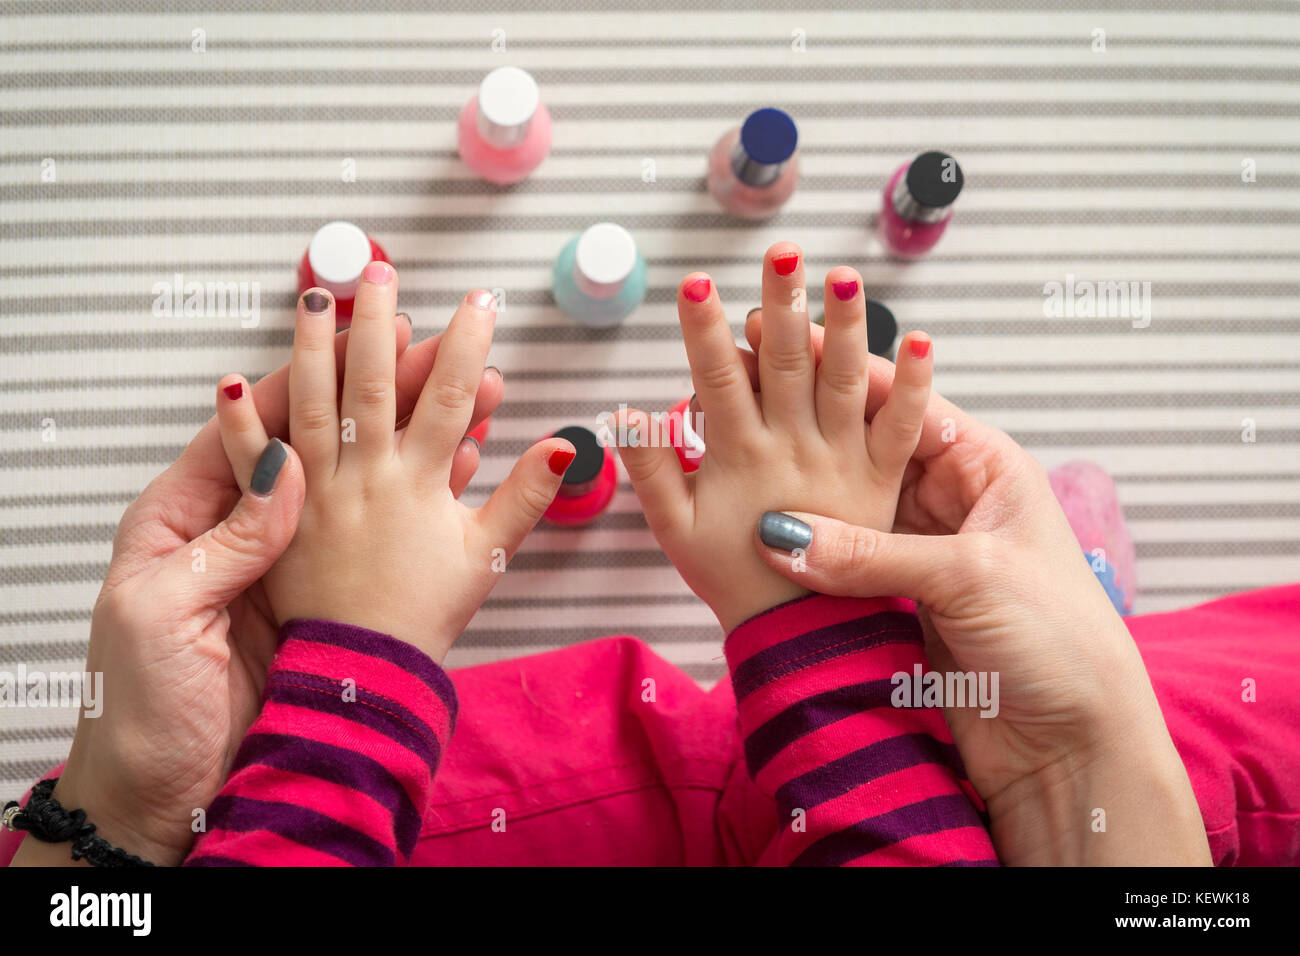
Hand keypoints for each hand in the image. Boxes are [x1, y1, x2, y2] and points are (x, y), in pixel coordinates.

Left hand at [13, 307, 501, 866]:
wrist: (165, 795)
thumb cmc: (140, 706)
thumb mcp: (161, 612)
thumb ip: (225, 540)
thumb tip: (284, 466)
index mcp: (182, 517)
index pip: (253, 427)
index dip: (306, 377)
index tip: (359, 335)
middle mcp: (241, 526)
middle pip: (317, 438)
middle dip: (375, 390)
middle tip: (428, 345)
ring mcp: (288, 561)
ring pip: (359, 477)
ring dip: (412, 433)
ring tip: (467, 391)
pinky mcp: (323, 597)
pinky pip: (377, 530)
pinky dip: (422, 494)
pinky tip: (466, 462)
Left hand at [217, 266, 572, 662]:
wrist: (355, 687)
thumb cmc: (422, 625)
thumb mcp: (484, 562)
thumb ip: (522, 502)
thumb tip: (565, 447)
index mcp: (417, 488)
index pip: (442, 400)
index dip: (462, 348)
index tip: (477, 303)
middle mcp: (361, 484)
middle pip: (371, 389)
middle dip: (382, 328)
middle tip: (387, 274)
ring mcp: (313, 501)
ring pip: (310, 411)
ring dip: (312, 350)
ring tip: (315, 297)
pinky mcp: (275, 527)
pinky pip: (252, 468)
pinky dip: (240, 426)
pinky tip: (226, 383)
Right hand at [613, 243, 932, 633]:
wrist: (816, 653)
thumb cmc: (742, 595)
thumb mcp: (681, 540)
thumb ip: (658, 477)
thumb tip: (630, 417)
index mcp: (747, 460)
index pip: (726, 380)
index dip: (708, 332)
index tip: (695, 285)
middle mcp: (800, 454)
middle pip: (791, 365)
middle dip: (783, 304)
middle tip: (782, 250)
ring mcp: (850, 467)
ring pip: (847, 384)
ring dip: (845, 328)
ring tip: (844, 277)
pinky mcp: (890, 489)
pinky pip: (904, 431)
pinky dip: (913, 386)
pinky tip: (923, 341)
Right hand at [746, 338, 1210, 864]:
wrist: (1070, 747)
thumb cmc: (1058, 642)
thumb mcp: (969, 579)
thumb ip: (872, 554)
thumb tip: (780, 534)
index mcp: (986, 467)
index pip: (905, 404)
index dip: (845, 374)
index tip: (783, 346)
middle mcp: (949, 500)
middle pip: (867, 449)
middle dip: (811, 427)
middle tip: (746, 393)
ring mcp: (919, 550)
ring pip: (848, 507)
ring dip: (804, 495)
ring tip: (740, 462)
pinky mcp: (896, 599)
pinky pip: (840, 563)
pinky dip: (807, 554)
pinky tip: (761, 538)